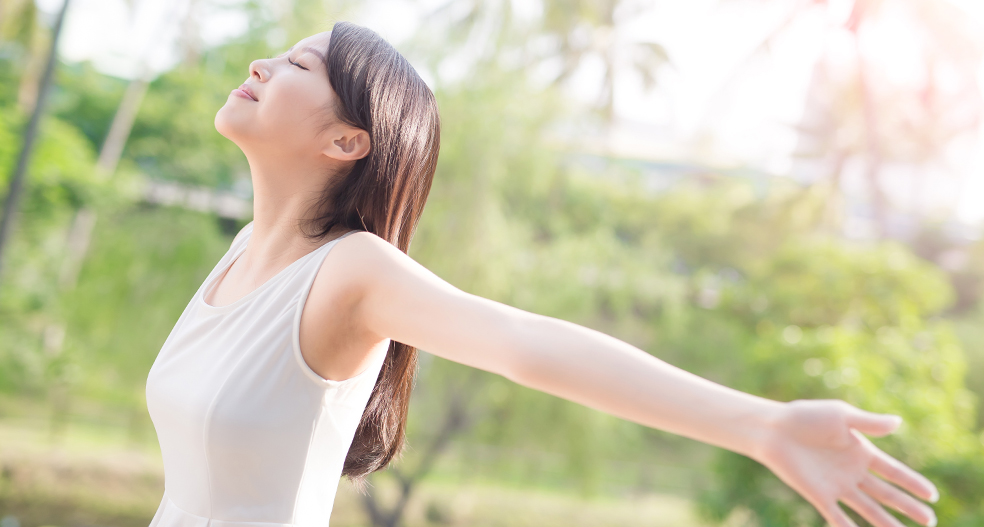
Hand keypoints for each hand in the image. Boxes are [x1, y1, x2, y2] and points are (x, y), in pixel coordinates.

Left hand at [754, 399, 938, 526]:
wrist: (772, 428)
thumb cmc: (805, 417)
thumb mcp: (841, 416)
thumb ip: (869, 423)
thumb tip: (899, 422)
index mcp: (861, 451)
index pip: (894, 471)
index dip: (913, 483)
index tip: (933, 495)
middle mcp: (852, 472)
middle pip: (886, 494)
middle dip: (908, 507)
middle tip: (930, 521)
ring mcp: (837, 485)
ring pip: (868, 509)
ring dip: (886, 522)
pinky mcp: (818, 495)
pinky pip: (838, 517)